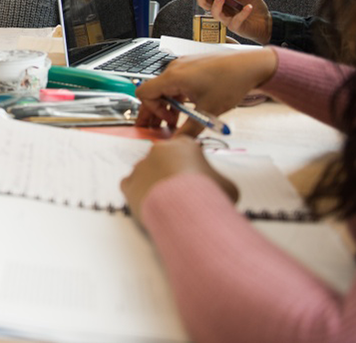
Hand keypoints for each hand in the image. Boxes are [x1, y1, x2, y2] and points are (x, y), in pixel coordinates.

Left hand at [121, 136, 238, 224]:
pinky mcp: (128, 183)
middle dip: (171, 175)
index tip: (195, 178)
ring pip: (147, 173)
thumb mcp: (227, 185)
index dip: (190, 164)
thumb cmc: (209, 195)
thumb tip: (218, 187)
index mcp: (184, 145)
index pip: (185, 148)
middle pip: (164, 160)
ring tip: (168, 204)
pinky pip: (132, 186)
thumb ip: (218, 180)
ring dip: (155, 184)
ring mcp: (141, 165)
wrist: (186, 211)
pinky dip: (140, 194)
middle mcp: (159, 150)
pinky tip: (152, 204)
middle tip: (182, 194)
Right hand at [134, 49, 277, 131]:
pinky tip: (188, 107)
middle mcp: (175, 68)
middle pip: (153, 92)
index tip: (168, 122)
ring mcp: (183, 66)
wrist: (252, 66)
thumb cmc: (232, 81)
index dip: (151, 111)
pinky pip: (176, 82)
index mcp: (173, 77)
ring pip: (165, 88)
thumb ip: (189, 130)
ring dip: (167, 105)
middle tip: (157, 127)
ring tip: (177, 119)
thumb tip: (178, 143)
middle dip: (155, 111)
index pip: (144, 94)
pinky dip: (177, 96)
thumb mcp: (208, 111)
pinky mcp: (192, 66)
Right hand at [189, 0, 271, 44]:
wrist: (265, 21)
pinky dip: (243, 13)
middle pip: (205, 5)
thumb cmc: (254, 5)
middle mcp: (221, 10)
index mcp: (220, 1)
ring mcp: (227, 19)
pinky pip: (237, 20)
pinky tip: (248, 7)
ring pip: (216, 14)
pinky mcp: (236, 27)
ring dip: (217, 4)